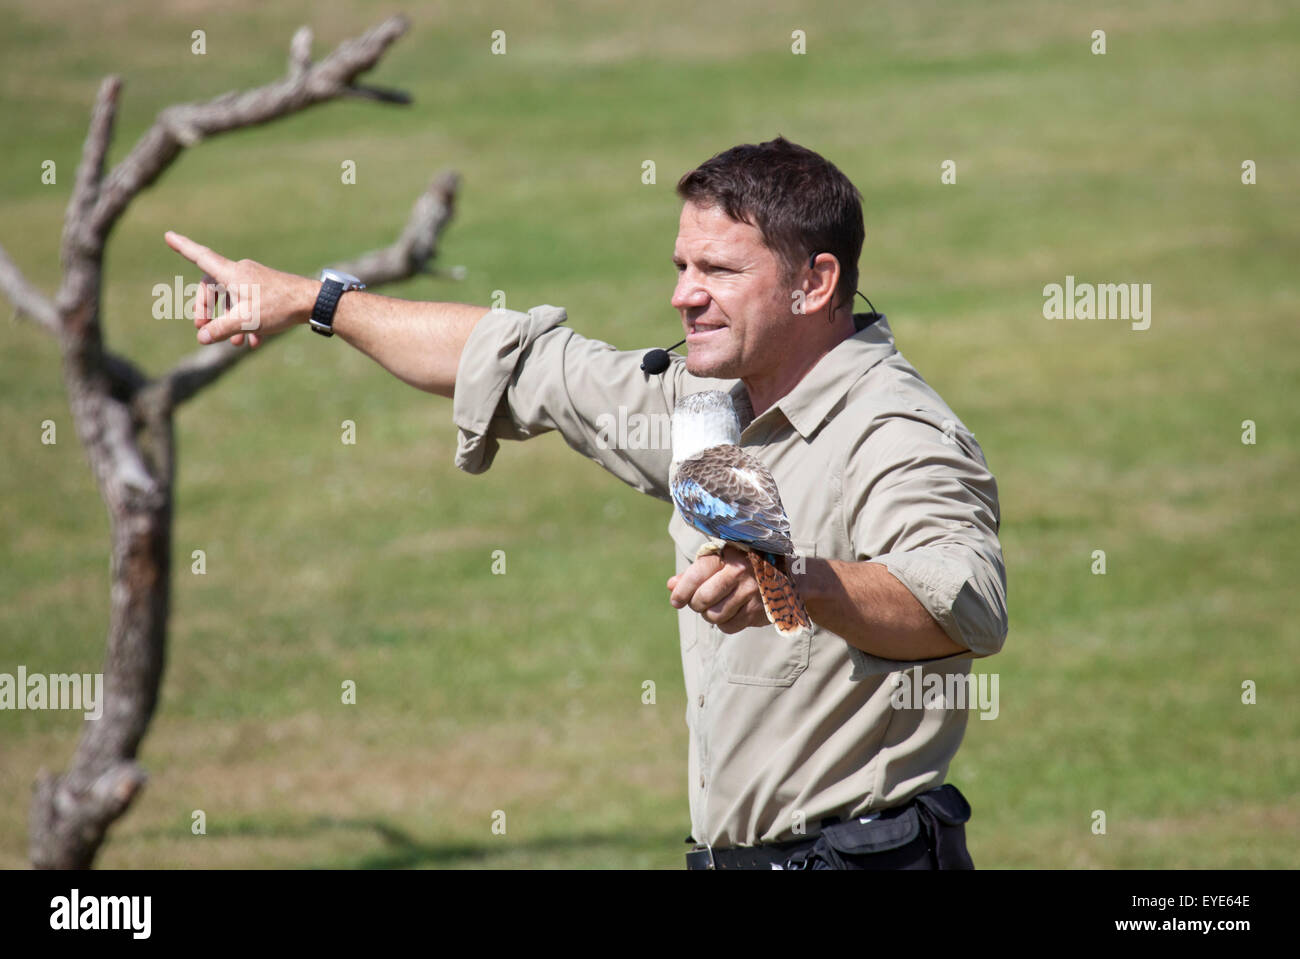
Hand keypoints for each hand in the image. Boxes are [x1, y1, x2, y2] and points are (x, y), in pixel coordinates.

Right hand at [164, 231, 316, 346]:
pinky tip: (253, 343)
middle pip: (212, 287)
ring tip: (235, 344)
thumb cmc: (278, 307)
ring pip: (232, 300)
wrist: (313, 303)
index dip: (183, 247)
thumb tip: (202, 337)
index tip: (168, 235)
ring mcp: (255, 280)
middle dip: (207, 310)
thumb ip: (220, 329)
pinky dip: (247, 321)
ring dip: (229, 321)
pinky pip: (249, 304)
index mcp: (231, 273)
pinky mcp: (267, 289)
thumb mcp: (245, 321)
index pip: (201, 257)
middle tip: (204, 331)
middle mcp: (241, 272)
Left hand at [666, 545, 768, 633]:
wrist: (783, 577)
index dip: (682, 590)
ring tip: (716, 606)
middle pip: (703, 599)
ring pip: (714, 615)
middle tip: (699, 602)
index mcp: (728, 555)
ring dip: (709, 615)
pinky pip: (728, 626)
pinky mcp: (758, 611)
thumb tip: (672, 585)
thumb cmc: (742, 566)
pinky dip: (724, 623)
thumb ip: (695, 573)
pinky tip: (730, 612)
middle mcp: (741, 572)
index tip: (675, 601)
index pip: (697, 574)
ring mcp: (751, 593)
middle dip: (695, 604)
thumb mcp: (721, 561)